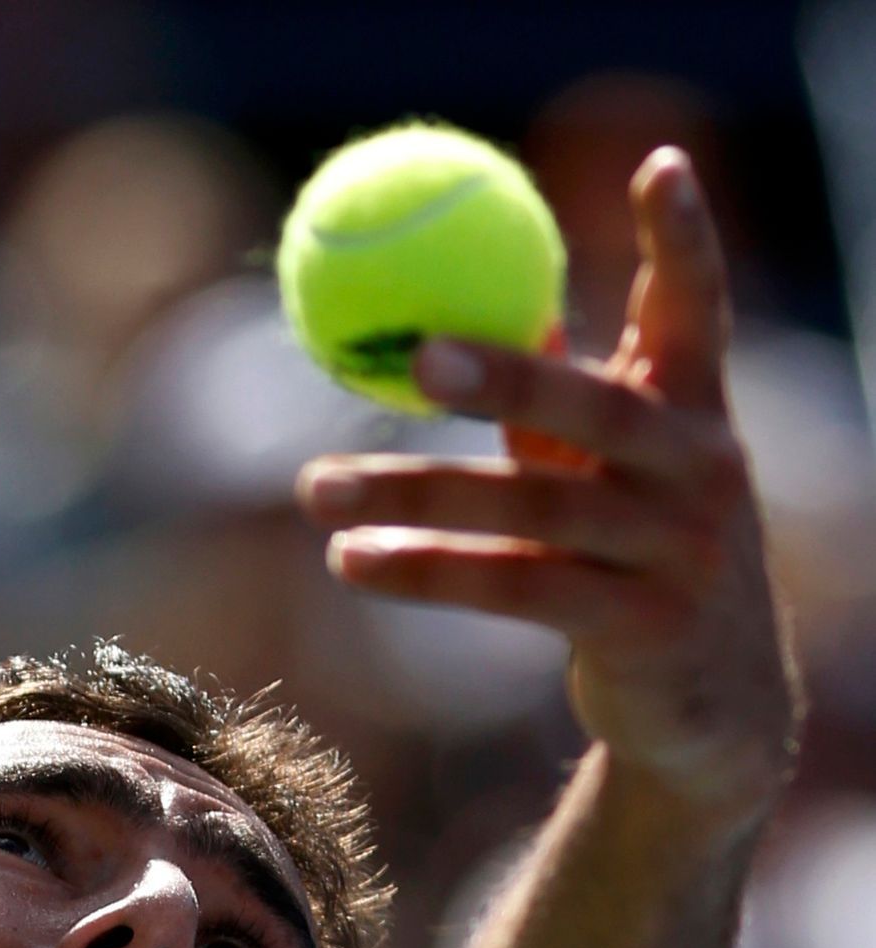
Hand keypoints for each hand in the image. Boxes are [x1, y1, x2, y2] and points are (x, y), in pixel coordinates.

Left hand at [298, 148, 801, 832]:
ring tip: (314, 487)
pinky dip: (428, 573)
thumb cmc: (638, 563)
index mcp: (699, 414)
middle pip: (599, 409)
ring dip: (416, 495)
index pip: (698, 311)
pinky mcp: (643, 627)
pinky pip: (517, 590)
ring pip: (534, 512)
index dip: (683, 240)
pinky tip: (352, 560)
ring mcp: (680, 553)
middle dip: (511, 377)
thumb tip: (476, 320)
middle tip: (417, 355)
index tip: (658, 165)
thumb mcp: (614, 476)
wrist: (707, 707)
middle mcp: (704, 473)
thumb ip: (563, 407)